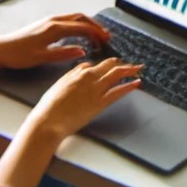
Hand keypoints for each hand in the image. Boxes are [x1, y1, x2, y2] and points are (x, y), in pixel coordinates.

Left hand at [0, 13, 112, 69]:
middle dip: (95, 26)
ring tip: (95, 34)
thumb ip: (63, 53)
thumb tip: (82, 50)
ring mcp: (49, 20)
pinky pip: (68, 20)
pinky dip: (78, 24)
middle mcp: (53, 20)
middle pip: (81, 18)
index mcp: (54, 28)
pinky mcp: (45, 24)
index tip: (105, 39)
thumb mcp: (41, 58)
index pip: (82, 27)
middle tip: (105, 36)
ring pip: (74, 18)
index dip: (96, 33)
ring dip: (87, 24)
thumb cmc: (16, 55)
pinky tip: (78, 34)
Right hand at [26, 56, 142, 142]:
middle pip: (110, 65)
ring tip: (138, 68)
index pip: (96, 64)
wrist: (47, 122)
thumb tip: (81, 70)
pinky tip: (137, 83)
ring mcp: (96, 89)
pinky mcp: (100, 103)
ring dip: (129, 70)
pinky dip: (129, 86)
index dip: (106, 65)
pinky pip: (118, 91)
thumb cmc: (48, 107)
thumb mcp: (58, 85)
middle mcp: (89, 77)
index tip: (111, 66)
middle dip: (121, 64)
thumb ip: (71, 76)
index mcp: (78, 72)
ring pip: (117, 74)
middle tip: (130, 65)